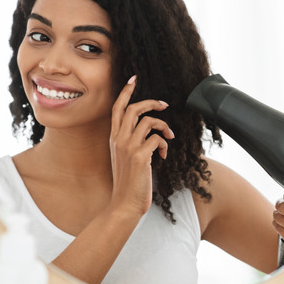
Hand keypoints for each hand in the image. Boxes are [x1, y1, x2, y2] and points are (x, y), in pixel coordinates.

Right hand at [108, 75, 174, 216]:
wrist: (124, 204)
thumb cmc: (128, 183)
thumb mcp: (124, 158)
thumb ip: (131, 143)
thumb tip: (149, 132)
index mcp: (114, 138)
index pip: (117, 108)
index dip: (126, 92)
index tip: (134, 79)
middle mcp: (119, 139)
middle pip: (134, 108)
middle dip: (152, 102)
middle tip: (164, 105)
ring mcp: (128, 147)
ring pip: (149, 121)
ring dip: (164, 127)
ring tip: (169, 137)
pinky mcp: (140, 156)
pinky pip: (158, 139)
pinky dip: (165, 145)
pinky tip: (164, 156)